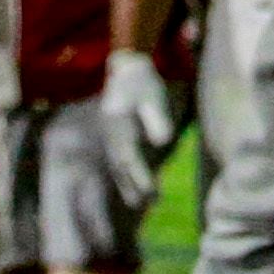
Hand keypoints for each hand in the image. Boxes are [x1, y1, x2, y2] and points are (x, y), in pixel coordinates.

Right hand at [98, 49, 177, 207]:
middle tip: (148, 204)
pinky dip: (125, 176)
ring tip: (142, 203)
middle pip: (122, 166)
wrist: (126, 69)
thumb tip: (163, 143)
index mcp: (119, 125)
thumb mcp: (153, 95)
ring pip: (118, 166)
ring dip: (128, 185)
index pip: (130, 157)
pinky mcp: (114, 137)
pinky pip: (119, 161)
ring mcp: (110, 137)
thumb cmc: (143, 83)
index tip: (152, 192)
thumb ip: (157, 119)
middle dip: (134, 186)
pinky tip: (133, 188)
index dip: (141, 177)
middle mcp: (111, 134)